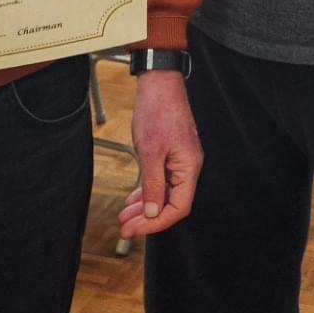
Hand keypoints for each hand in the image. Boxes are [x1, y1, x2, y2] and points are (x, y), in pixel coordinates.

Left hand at [118, 69, 202, 238]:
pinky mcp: (171, 153)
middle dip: (147, 218)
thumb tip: (153, 212)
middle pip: (171, 202)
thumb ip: (153, 184)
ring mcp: (180, 159)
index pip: (179, 207)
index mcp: (188, 167)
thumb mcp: (150, 151)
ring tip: (125, 217)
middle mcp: (188, 166)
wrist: (159, 83)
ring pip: (164, 192)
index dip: (158, 222)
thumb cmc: (157, 112)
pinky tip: (133, 199)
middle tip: (125, 228)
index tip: (137, 229)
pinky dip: (147, 190)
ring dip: (144, 206)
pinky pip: (161, 179)